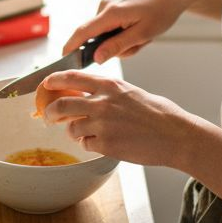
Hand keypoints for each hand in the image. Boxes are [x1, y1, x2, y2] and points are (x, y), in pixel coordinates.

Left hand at [40, 70, 201, 167]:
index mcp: (109, 85)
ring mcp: (102, 124)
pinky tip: (104, 144)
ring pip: (72, 129)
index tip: (46, 84)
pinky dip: (90, 145)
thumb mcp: (131, 92)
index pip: (71, 77)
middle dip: (51, 112)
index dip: (54, 80)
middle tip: (49, 117)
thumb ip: (109, 93)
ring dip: (75, 133)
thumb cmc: (159, 114)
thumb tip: (89, 96)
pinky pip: (86, 145)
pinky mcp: (105, 144)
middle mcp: (102, 102)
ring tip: (88, 134)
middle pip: (61, 105)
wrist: (175, 136)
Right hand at [60, 0, 191, 62]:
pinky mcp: (112, 6)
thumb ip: (117, 46)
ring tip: (142, 35)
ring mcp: (108, 4)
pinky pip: (110, 27)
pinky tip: (138, 28)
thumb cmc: (161, 12)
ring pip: (105, 34)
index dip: (71, 47)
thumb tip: (96, 58)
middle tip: (139, 44)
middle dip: (115, 47)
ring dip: (122, 41)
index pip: (83, 33)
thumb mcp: (142, 34)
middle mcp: (105, 6)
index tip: (63, 60)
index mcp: (111, 12)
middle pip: (96, 37)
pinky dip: (123, 33)